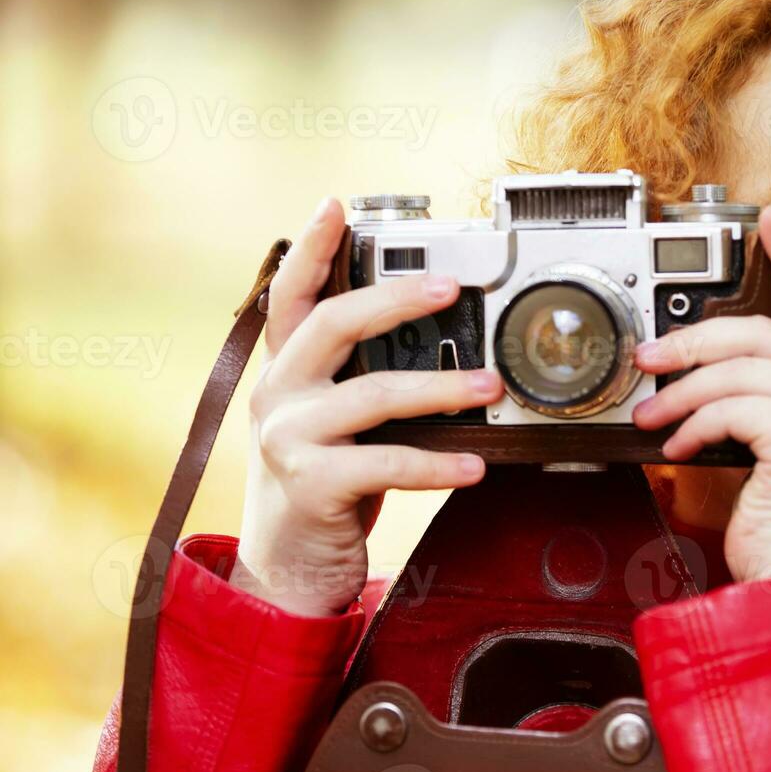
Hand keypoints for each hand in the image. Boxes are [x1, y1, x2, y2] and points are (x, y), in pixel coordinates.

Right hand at [231, 197, 504, 616]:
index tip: (335, 204)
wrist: (286, 567)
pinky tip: (475, 464)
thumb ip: (357, 378)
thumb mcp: (329, 420)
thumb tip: (433, 335)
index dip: (309, 247)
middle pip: (334, 324)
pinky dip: (437, 463)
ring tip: (490, 387)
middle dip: (395, 298)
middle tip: (452, 288)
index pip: (290, 295)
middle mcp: (277, 395)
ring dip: (440, 388)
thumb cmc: (324, 482)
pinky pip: (387, 464)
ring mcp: (288, 439)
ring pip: (373, 395)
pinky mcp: (311, 485)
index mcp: (285, 370)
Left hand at [631, 204, 770, 582]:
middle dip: (691, 343)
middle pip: (755, 333)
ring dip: (680, 393)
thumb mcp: (760, 444)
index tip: (768, 222)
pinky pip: (730, 406)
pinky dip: (693, 426)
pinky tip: (680, 448)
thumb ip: (743, 400)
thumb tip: (684, 371)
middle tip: (647, 359)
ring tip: (652, 418)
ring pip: (735, 370)